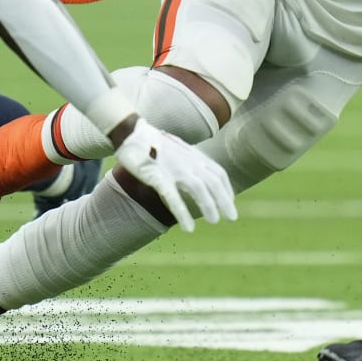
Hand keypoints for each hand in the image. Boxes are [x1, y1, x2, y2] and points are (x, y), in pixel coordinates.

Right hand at [110, 116, 237, 232]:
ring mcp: (174, 168)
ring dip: (208, 206)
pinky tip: (189, 228)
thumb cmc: (151, 143)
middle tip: (231, 218)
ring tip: (214, 221)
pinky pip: (174, 197)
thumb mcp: (176, 150)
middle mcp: (188, 161)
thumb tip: (196, 174)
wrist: (130, 132)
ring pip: (198, 188)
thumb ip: (188, 161)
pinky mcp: (158, 176)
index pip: (218, 172)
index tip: (229, 202)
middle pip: (213, 181)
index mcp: (193, 155)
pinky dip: (183, 213)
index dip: (227, 189)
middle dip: (224, 200)